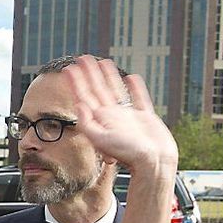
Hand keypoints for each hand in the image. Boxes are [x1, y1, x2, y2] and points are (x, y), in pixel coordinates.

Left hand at [64, 55, 177, 175]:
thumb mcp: (102, 140)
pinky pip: (139, 99)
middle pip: (98, 90)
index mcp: (101, 121)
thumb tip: (78, 106)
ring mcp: (128, 117)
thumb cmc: (129, 155)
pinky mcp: (146, 118)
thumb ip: (88, 124)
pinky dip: (135, 87)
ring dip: (108, 76)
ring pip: (116, 91)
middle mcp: (112, 117)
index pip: (85, 97)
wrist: (154, 164)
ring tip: (103, 61)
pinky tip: (131, 77)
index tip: (68, 69)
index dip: (76, 83)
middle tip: (82, 58)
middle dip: (89, 74)